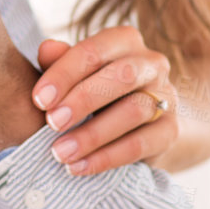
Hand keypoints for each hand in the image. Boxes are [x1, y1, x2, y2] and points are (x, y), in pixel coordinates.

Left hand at [31, 28, 178, 175]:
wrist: (140, 123)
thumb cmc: (95, 90)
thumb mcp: (75, 74)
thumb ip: (60, 61)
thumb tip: (46, 49)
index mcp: (125, 41)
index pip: (94, 51)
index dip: (65, 74)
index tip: (39, 100)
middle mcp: (151, 64)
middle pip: (122, 75)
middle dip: (83, 99)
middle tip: (51, 123)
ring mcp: (166, 97)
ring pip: (134, 111)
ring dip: (92, 134)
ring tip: (60, 152)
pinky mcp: (170, 131)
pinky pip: (141, 144)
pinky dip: (107, 157)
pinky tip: (78, 167)